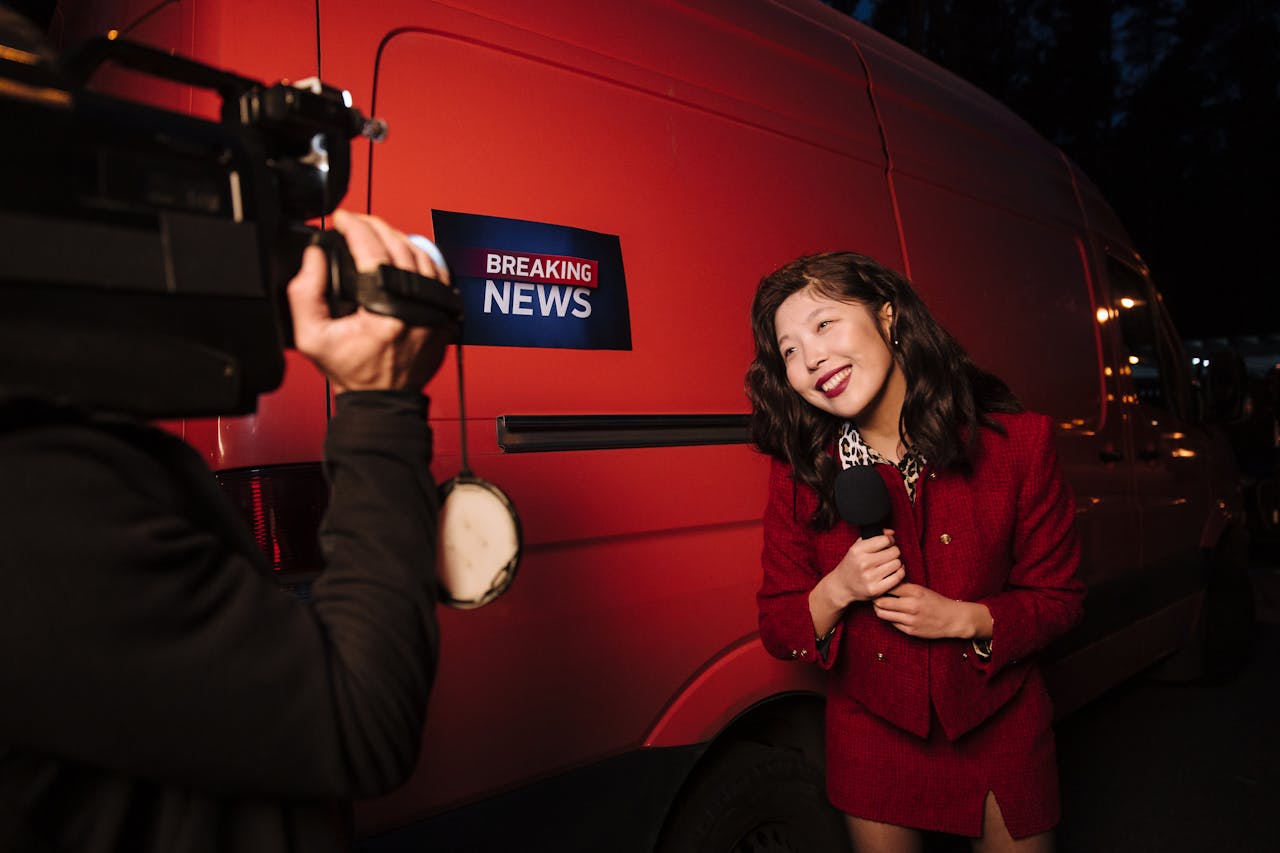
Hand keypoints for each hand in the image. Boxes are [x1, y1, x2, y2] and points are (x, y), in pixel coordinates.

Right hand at [287, 210, 453, 393]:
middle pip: (398, 245)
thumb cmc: (352, 370)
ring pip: (421, 254)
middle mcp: (417, 307)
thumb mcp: (312, 337)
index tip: (341, 219)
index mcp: (385, 311)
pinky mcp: (445, 314)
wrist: (384, 399)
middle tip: (355, 221)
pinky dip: (420, 256)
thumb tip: (314, 255)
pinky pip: (438, 272)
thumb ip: (305, 293)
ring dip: (397, 237)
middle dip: (374, 225)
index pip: (372, 250)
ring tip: (375, 233)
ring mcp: (436, 310)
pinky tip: (402, 252)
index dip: (354, 227)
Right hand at [825, 530, 904, 605]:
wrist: (842, 586)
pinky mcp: (876, 589)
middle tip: (888, 555)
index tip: (887, 544)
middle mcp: (863, 563)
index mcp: (857, 550)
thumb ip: (873, 536)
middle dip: (893, 552)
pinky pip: (897, 577)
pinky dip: (899, 573)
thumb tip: (891, 532)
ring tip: (889, 564)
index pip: (885, 540)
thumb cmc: (851, 564)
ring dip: (896, 563)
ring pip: (897, 564)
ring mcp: (869, 577)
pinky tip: (894, 571)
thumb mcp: (857, 547)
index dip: (889, 540)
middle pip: (894, 552)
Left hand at [872, 583, 985, 639]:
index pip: (888, 586)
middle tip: (874, 597)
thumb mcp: (921, 589)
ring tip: (880, 606)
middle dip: (875, 599)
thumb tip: (885, 582)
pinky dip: (889, 618)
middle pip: (881, 601)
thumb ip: (904, 587)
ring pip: (883, 614)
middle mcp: (911, 605)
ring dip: (878, 609)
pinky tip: (892, 614)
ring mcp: (910, 619)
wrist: (952, 619)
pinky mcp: (910, 631)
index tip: (877, 586)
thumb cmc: (936, 602)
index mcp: (914, 591)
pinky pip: (892, 623)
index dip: (880, 586)